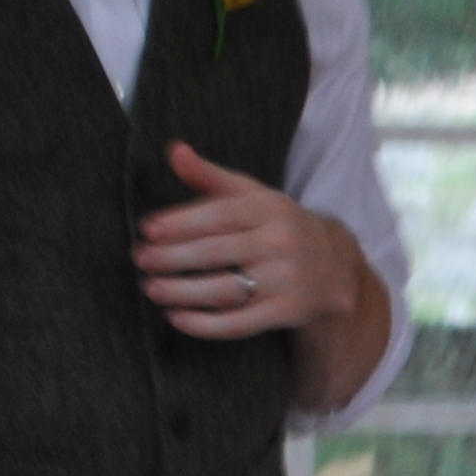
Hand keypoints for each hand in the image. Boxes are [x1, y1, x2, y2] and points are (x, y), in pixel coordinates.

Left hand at [136, 143, 361, 339]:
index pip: (220, 215)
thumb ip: (211, 176)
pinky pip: (239, 323)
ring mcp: (286, 280)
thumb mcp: (254, 196)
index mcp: (272, 209)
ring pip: (223, 290)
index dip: (180, 223)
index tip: (147, 230)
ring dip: (180, 292)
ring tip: (151, 288)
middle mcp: (282, 243)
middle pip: (215, 253)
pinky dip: (203, 324)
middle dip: (171, 258)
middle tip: (141, 260)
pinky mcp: (287, 312)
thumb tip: (175, 150)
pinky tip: (176, 318)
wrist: (334, 268)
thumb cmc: (279, 227)